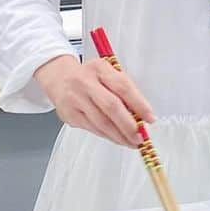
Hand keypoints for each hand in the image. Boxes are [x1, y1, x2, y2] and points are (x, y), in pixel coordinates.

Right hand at [34, 55, 156, 148]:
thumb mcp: (107, 73)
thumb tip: (142, 115)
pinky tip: (117, 138)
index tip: (150, 118)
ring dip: (120, 136)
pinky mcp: (69, 115)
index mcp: (100, 68)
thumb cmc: (90, 77)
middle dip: (129, 125)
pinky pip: (93, 129)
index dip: (139, 104)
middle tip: (140, 137)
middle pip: (111, 107)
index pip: (123, 87)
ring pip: (101, 122)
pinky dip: (108, 136)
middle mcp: (85, 82)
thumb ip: (124, 90)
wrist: (59, 78)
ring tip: (132, 142)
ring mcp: (75, 99)